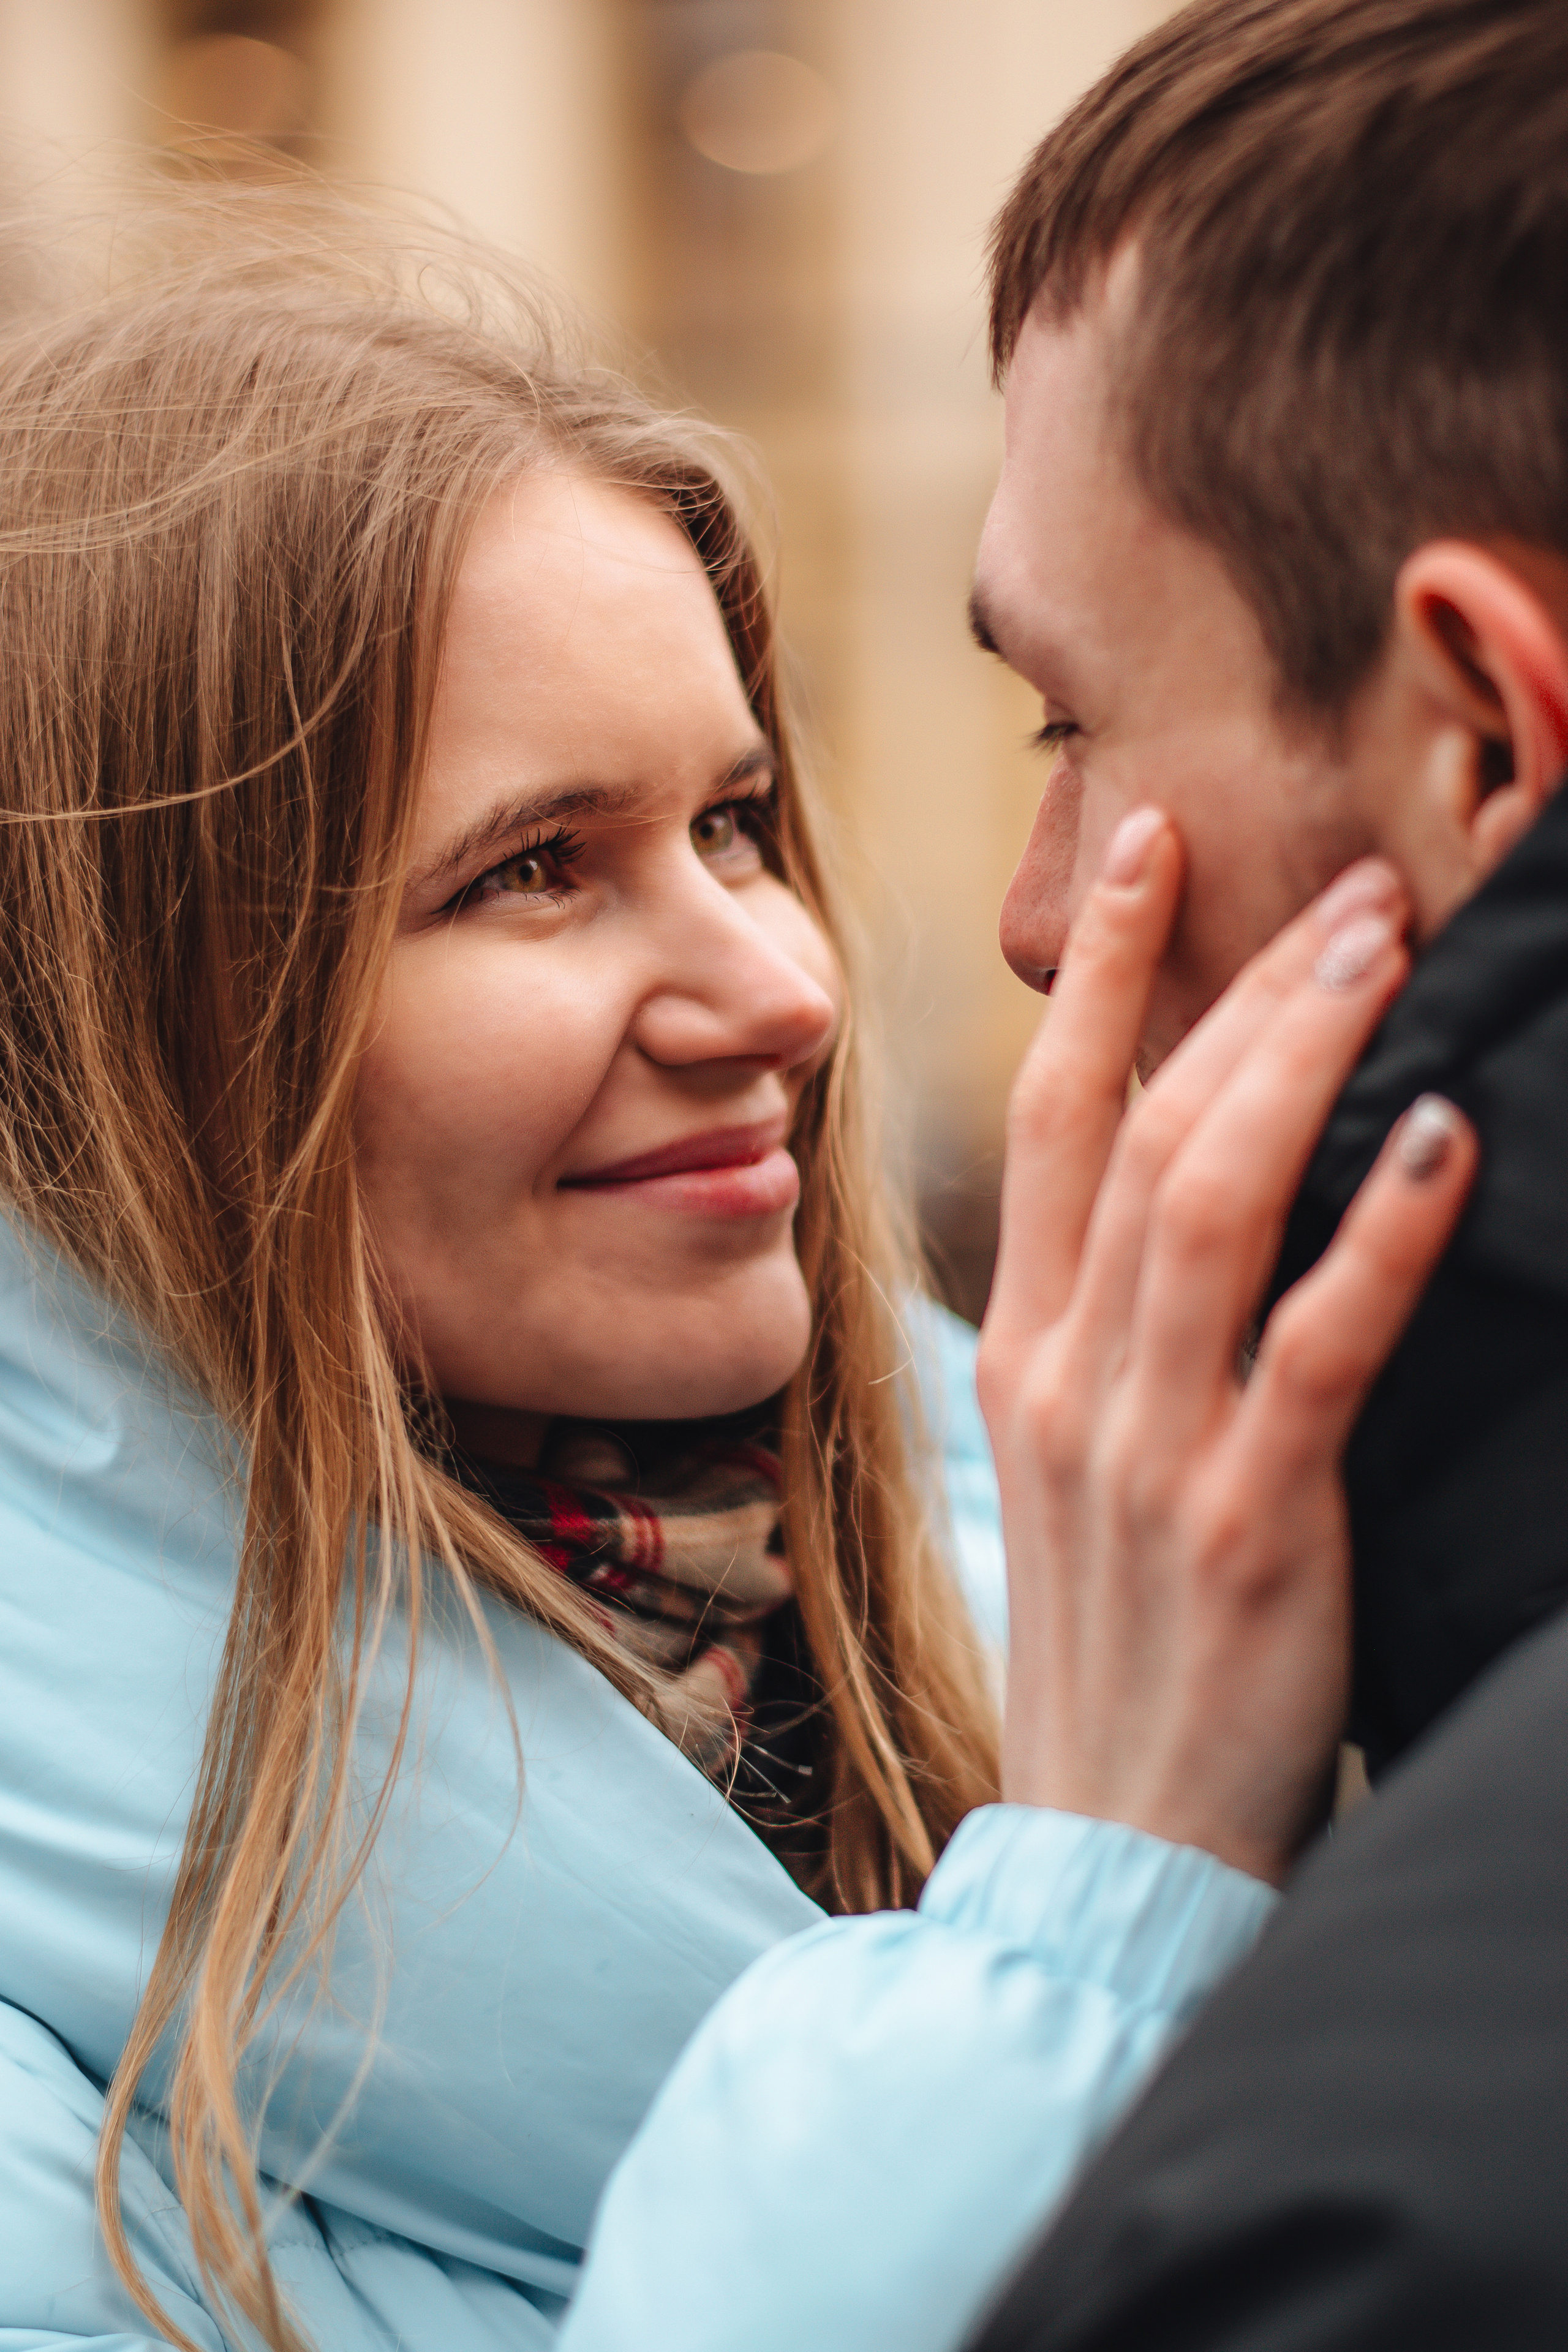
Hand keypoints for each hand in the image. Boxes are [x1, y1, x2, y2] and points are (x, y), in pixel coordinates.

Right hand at [977, 810, 1476, 1885]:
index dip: (1101, 977)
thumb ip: (1117, 1343)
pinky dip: (1377, 1234)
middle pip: (1145, 1128)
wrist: (1112, 1850)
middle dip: (1241, 983)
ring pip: (1211, 1198)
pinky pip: (1315, 1347)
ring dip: (1304, 1055)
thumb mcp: (1081, 1478)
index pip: (1054, 1123)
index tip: (1148, 854)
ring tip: (1389, 947)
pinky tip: (1440, 1137)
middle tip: (1351, 883)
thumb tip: (1199, 1216)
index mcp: (1026, 1356)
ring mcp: (1145, 1447)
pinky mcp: (1241, 1524)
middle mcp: (1069, 1377)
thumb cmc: (1120, 1653)